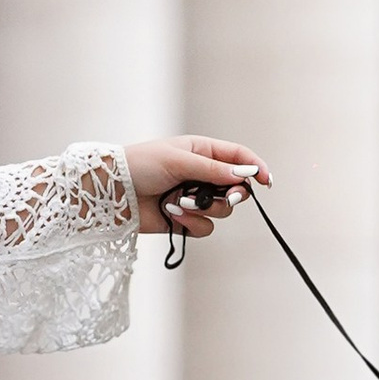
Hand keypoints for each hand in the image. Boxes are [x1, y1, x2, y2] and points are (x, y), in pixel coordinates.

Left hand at [127, 135, 266, 238]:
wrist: (112, 193)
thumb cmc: (140, 165)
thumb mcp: (179, 160)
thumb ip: (214, 169)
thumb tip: (245, 173)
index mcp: (202, 152)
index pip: (239, 157)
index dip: (256, 168)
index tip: (266, 181)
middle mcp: (202, 175)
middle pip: (237, 188)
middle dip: (234, 195)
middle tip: (230, 198)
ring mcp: (195, 198)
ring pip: (222, 211)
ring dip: (205, 209)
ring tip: (181, 203)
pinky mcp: (185, 219)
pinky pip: (205, 227)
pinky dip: (191, 223)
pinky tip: (172, 214)